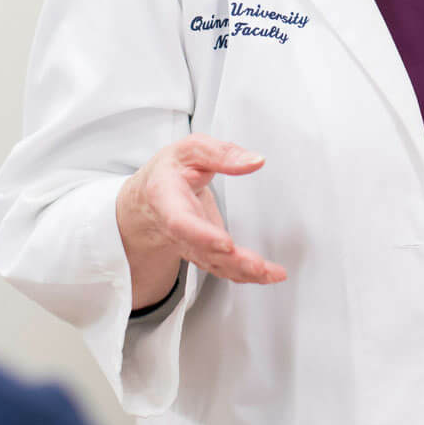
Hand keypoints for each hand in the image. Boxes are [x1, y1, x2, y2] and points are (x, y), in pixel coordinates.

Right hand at [116, 136, 286, 307]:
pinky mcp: (206, 253)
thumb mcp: (191, 149)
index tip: (225, 242)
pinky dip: (248, 274)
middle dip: (230, 261)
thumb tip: (254, 161)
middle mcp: (177, 229)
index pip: (180, 222)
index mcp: (166, 198)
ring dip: (244, 272)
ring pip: (215, 264)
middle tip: (257, 266)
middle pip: (202, 251)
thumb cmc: (170, 170)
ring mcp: (191, 245)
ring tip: (272, 273)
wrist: (152, 193)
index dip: (201, 235)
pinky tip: (270, 275)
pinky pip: (225, 267)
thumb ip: (221, 154)